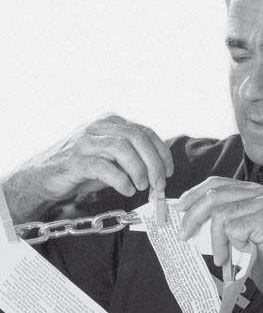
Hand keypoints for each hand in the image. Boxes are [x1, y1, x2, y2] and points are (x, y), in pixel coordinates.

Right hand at [3, 114, 173, 220]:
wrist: (42, 177)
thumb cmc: (81, 169)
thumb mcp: (111, 159)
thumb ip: (132, 158)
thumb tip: (160, 172)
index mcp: (111, 122)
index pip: (145, 131)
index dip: (161, 152)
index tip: (169, 172)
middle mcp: (99, 127)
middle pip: (137, 137)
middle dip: (154, 162)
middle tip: (159, 184)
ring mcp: (85, 142)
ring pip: (122, 148)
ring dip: (138, 169)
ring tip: (142, 187)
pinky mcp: (74, 161)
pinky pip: (103, 166)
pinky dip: (120, 179)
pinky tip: (127, 190)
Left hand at [176, 176, 262, 299]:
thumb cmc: (257, 253)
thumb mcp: (232, 228)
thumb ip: (217, 214)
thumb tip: (185, 212)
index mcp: (249, 189)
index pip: (216, 182)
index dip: (194, 193)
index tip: (179, 208)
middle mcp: (258, 192)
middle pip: (214, 196)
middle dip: (193, 216)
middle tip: (184, 235)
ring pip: (221, 214)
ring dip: (215, 240)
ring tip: (220, 256)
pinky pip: (233, 228)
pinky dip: (230, 245)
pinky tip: (238, 254)